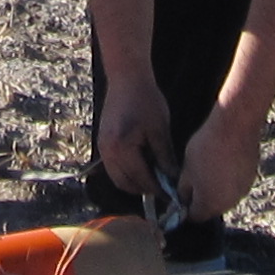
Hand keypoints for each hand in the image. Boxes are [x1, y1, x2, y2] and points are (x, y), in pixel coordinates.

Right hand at [94, 76, 176, 202]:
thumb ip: (165, 157)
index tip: (171, 195)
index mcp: (122, 147)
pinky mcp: (102, 143)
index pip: (141, 178)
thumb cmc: (146, 99)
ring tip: (155, 182)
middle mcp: (107, 151)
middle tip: (164, 191)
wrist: (127, 78)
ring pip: (118, 178)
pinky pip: (113, 168)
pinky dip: (127, 174)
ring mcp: (102, 147)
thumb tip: (172, 179)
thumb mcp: (159, 129)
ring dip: (134, 184)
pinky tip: (143, 169)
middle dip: (145, 190)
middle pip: (125, 183)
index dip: (157, 189)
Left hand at [177, 106, 263, 224]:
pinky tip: (221, 163)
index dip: (185, 208)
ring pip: (224, 197)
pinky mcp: (250, 178)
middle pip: (210, 208)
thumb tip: (183, 198)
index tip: (180, 196)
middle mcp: (228, 203)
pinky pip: (234, 185)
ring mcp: (242, 191)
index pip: (194, 216)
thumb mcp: (187, 169)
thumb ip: (183, 189)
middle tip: (192, 180)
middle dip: (200, 199)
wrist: (236, 127)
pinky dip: (227, 180)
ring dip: (215, 189)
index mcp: (210, 204)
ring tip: (207, 169)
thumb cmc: (206, 148)